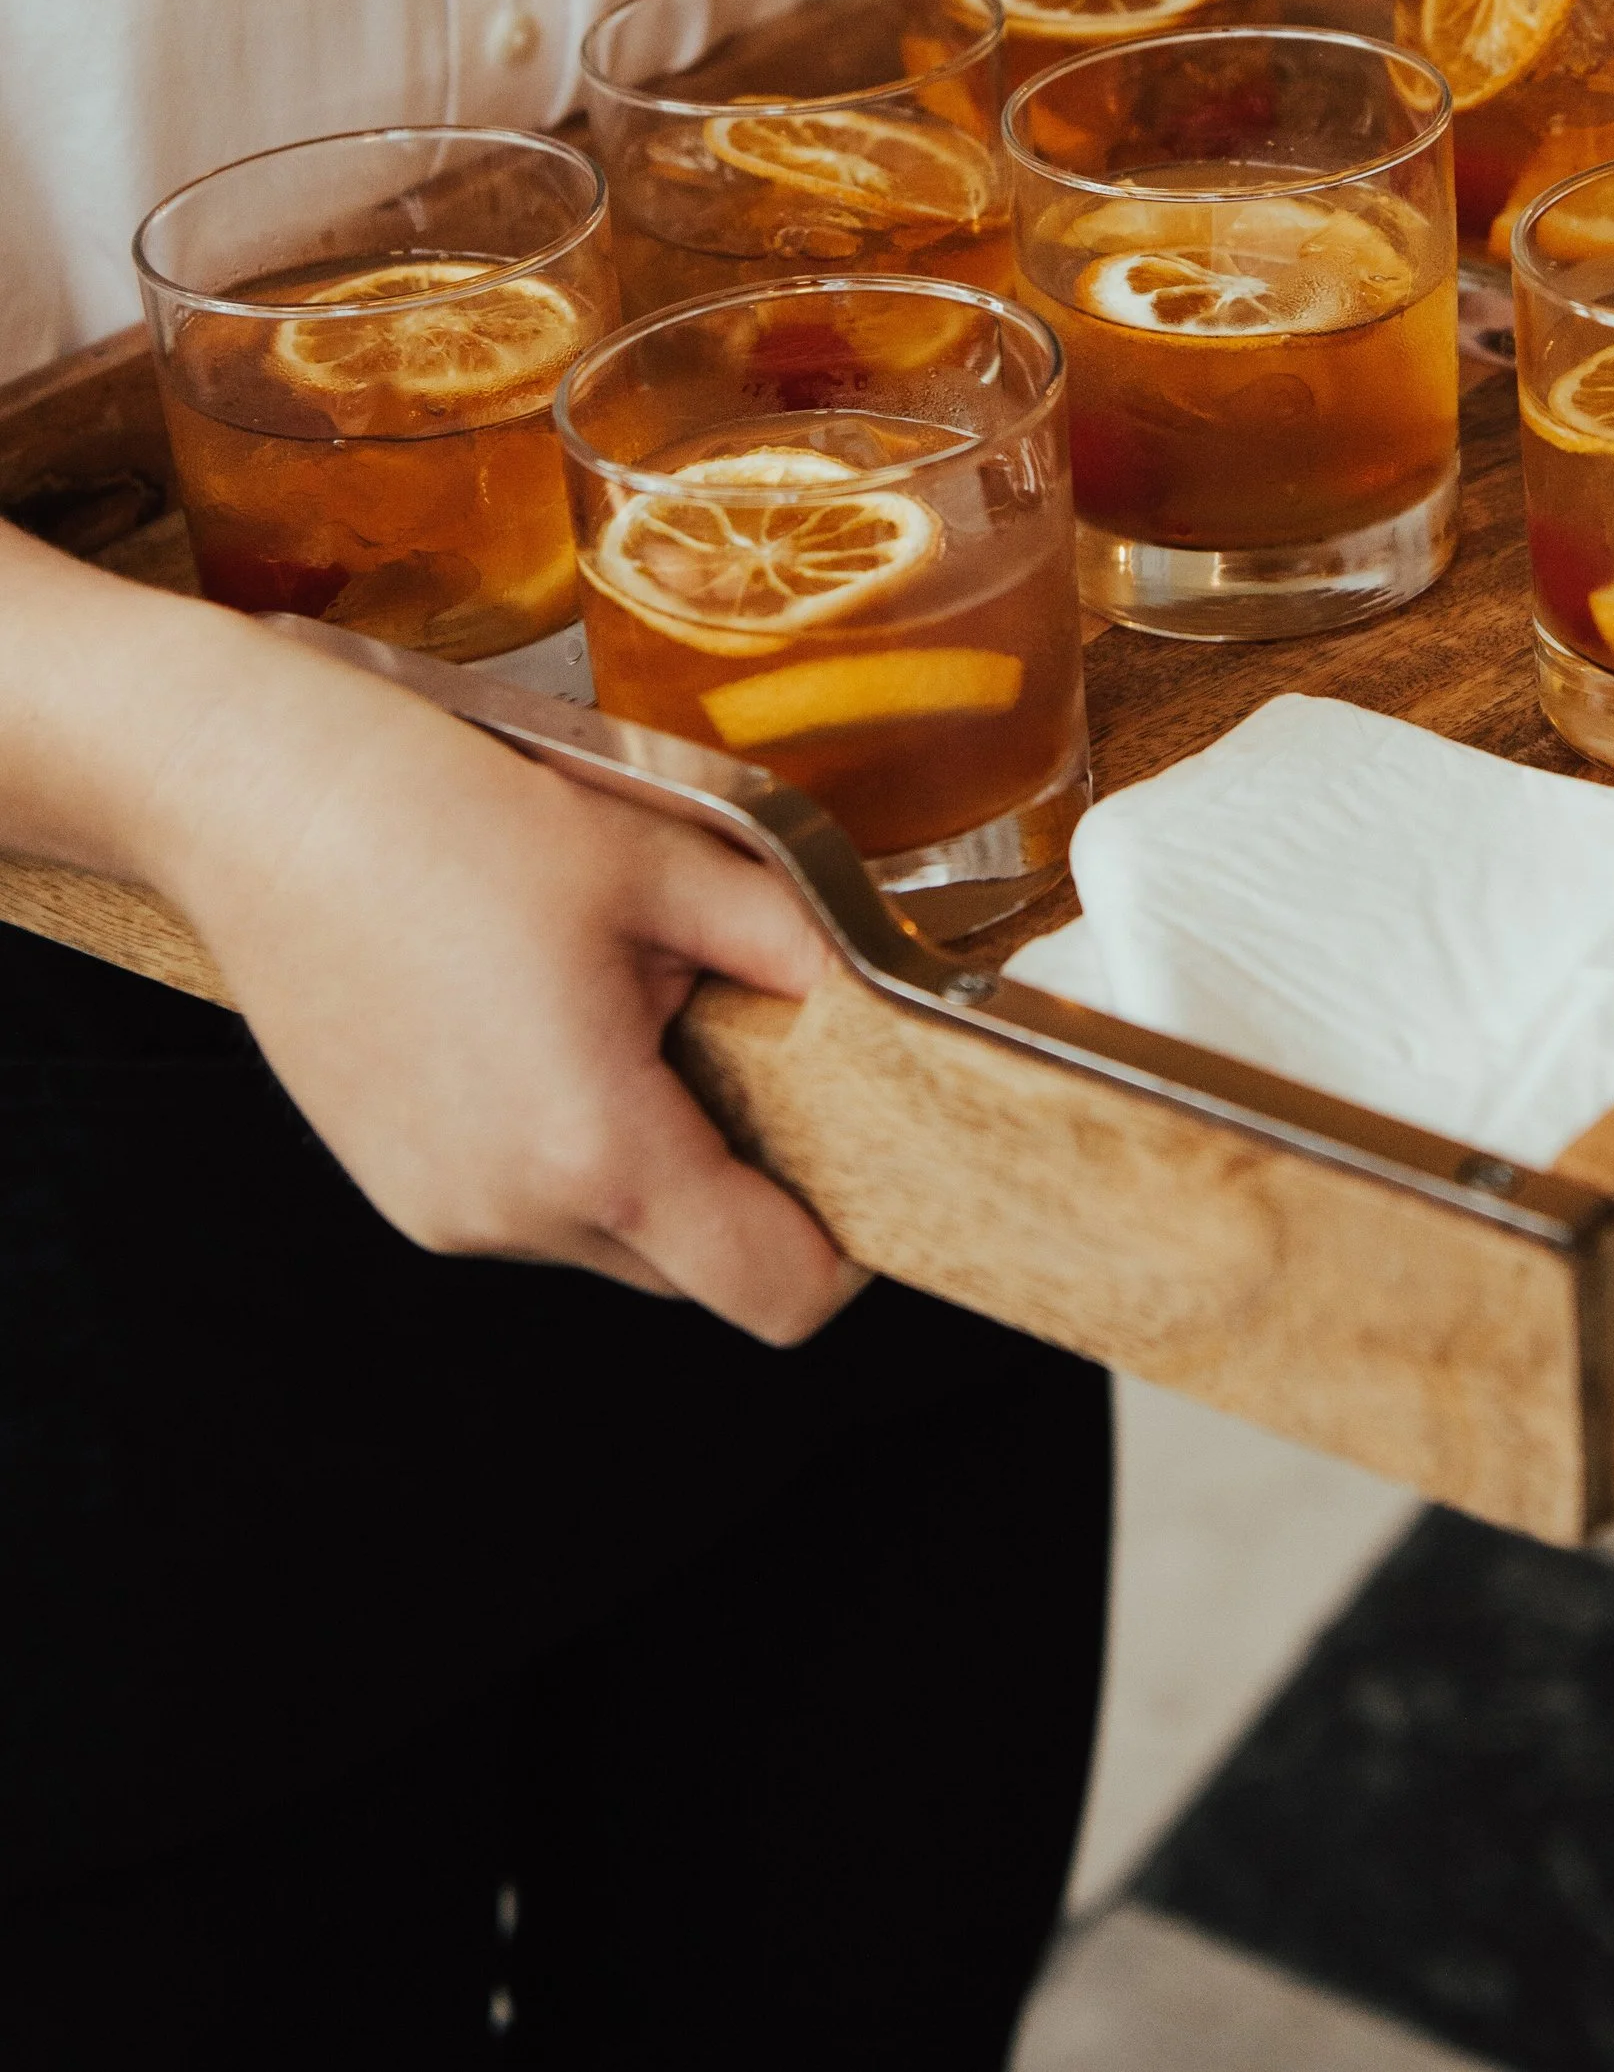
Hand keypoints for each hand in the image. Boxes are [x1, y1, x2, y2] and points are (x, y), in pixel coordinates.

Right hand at [1, 528, 862, 1343]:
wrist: (257, 799)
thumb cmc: (438, 817)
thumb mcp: (659, 857)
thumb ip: (788, 944)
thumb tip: (878, 996)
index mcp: (596, 1149)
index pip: (770, 1292)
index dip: (844, 1252)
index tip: (868, 1169)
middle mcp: (511, 1213)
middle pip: (693, 1265)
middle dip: (747, 1180)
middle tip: (750, 1043)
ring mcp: (441, 1209)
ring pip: (610, 1232)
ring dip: (652, 1153)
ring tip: (627, 1007)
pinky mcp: (397, 1181)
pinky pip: (530, 1199)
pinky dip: (573, 1139)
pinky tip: (549, 1018)